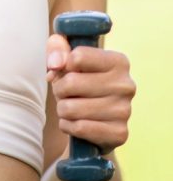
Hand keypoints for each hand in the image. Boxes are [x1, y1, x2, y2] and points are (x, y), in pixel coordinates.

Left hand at [46, 35, 135, 155]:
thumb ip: (57, 47)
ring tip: (71, 108)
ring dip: (62, 109)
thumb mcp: (66, 59)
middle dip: (59, 90)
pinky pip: (79, 128)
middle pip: (71, 82)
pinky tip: (74, 123)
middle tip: (65, 94)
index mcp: (118, 62)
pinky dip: (68, 126)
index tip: (68, 71)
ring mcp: (125, 110)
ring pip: (71, 108)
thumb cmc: (78, 84)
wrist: (93, 123)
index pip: (77, 57)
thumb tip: (55, 64)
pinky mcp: (119, 133)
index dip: (63, 66)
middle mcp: (126, 85)